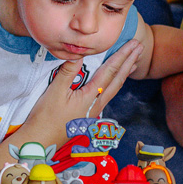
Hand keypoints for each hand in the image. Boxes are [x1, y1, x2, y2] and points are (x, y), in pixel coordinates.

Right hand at [26, 39, 142, 135]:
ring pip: (115, 87)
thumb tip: (79, 53)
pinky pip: (108, 93)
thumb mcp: (55, 91)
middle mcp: (97, 103)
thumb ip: (68, 71)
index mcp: (91, 96)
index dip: (122, 56)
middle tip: (140, 47)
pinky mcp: (90, 112)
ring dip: (125, 72)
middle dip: (130, 62)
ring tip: (134, 61)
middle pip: (118, 79)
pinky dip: (116, 82)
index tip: (133, 44)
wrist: (42, 139)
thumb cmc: (46, 116)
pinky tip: (116, 80)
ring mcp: (95, 109)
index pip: (110, 71)